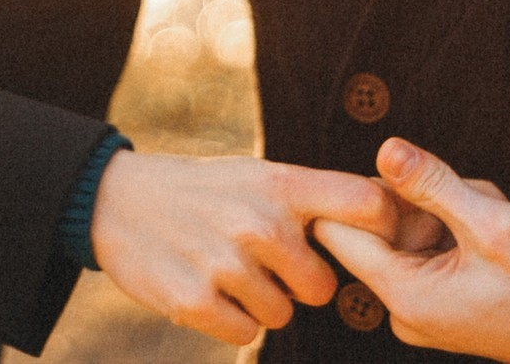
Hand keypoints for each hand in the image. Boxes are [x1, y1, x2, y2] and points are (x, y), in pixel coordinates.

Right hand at [90, 150, 400, 346]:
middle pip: (322, 287)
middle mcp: (257, 221)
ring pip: (281, 314)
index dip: (384, 231)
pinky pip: (246, 333)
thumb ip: (316, 196)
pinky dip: (230, 319)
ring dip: (259, 301)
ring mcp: (224, 263)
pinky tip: (207, 288)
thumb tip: (391, 213)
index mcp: (279, 184)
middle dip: (297, 284)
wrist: (117, 200)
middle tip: (262, 261)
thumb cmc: (206, 191)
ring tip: (226, 268)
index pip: (366, 206)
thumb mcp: (258, 175)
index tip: (374, 245)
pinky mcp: (194, 301)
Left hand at [312, 138, 509, 363]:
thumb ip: (432, 185)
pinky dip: (463, 230)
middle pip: (380, 224)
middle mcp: (403, 309)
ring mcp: (423, 308)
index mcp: (403, 296)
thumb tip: (383, 149)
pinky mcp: (443, 301)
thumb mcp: (492, 224)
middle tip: (476, 208)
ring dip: (453, 212)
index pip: (338, 232)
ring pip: (413, 228)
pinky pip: (434, 246)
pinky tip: (500, 235)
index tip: (415, 186)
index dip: (366, 195)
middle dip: (426, 201)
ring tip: (497, 223)